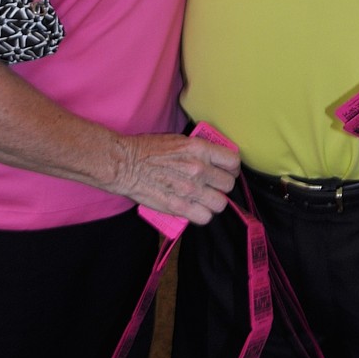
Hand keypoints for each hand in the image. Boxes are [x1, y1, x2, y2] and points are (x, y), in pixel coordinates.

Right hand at [111, 132, 240, 223]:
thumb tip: (212, 160)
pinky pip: (205, 217)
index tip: (226, 171)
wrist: (125, 164)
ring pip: (220, 203)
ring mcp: (191, 189)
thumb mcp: (178, 140)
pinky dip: (202, 215)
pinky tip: (194, 209)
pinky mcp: (180, 207)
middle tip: (212, 185)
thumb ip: (198, 151)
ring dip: (214, 202)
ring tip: (204, 199)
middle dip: (222, 185)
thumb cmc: (147, 149)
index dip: (231, 168)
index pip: (233, 161)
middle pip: (228, 184)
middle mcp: (199, 169)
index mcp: (199, 149)